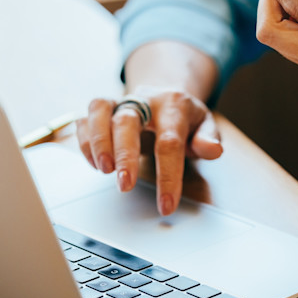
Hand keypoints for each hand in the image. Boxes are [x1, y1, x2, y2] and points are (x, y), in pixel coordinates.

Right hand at [75, 86, 222, 215]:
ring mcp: (121, 101)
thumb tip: (212, 150)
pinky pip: (86, 118)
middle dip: (124, 155)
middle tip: (125, 185)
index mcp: (174, 104)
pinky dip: (85, 142)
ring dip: (98, 143)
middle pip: (128, 121)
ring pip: (101, 111)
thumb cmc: (184, 118)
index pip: (170, 141)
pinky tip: (95, 164)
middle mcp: (145, 98)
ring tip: (104, 171)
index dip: (168, 175)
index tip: (166, 204)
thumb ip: (209, 138)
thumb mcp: (205, 125)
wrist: (165, 92)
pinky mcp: (103, 108)